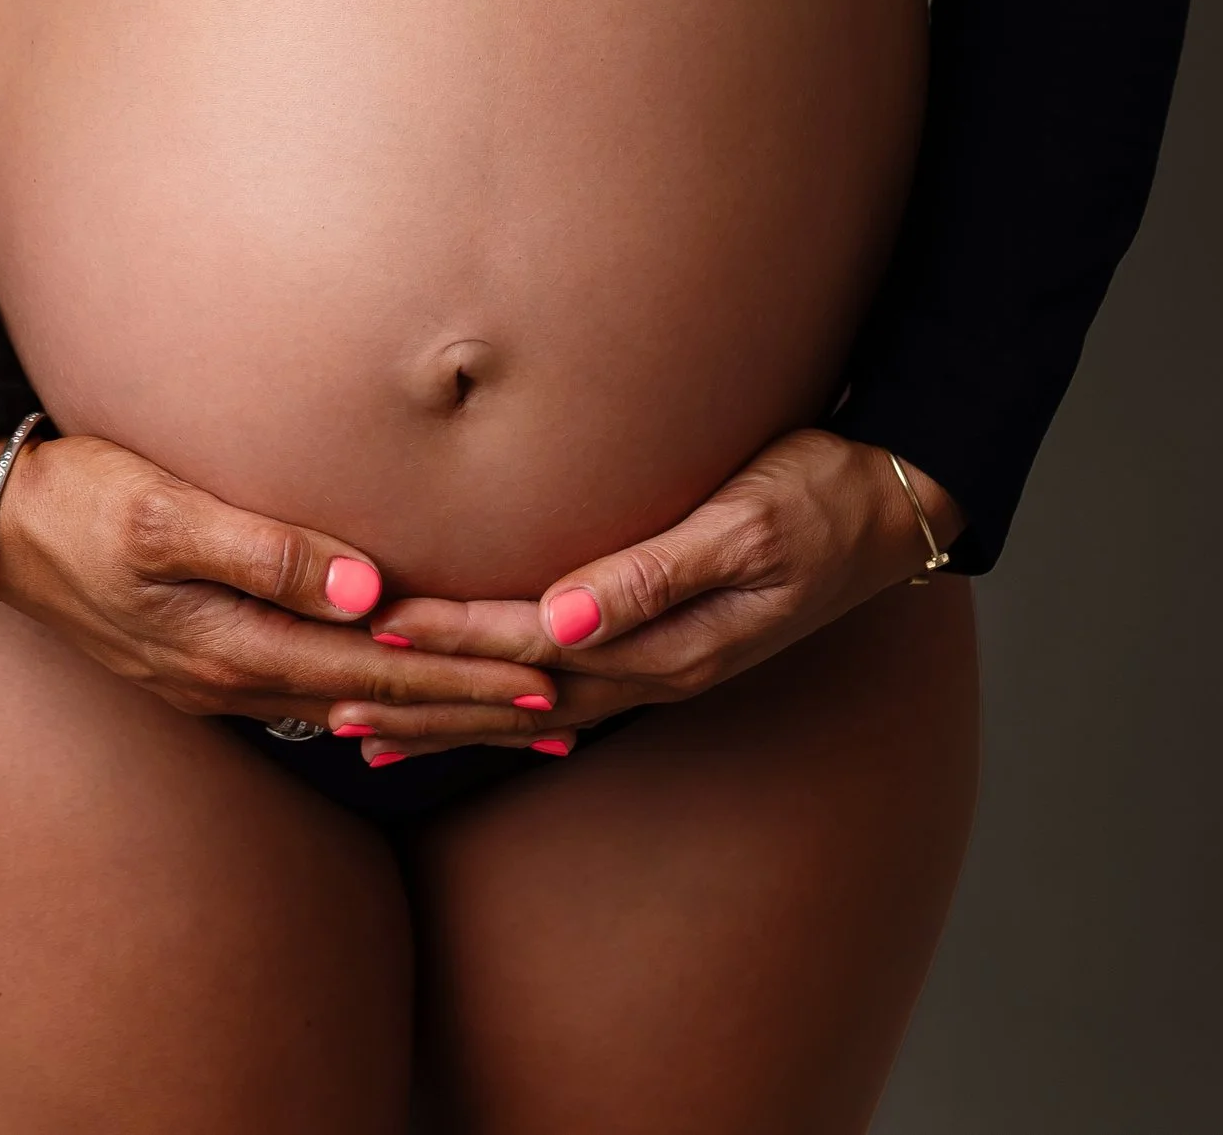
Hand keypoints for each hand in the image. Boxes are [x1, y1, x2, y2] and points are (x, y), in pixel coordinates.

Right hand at [0, 432, 571, 751]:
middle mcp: (238, 677)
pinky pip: (315, 690)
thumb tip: (370, 589)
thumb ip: (267, 551)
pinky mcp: (206, 657)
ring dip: (436, 714)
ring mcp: (220, 676)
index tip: (550, 678)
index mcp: (237, 645)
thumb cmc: (78, 500)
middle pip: (382, 701)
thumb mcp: (165, 516)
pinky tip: (398, 706)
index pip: (383, 669)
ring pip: (354, 704)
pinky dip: (376, 701)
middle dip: (474, 709)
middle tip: (565, 717)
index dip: (468, 675)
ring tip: (508, 721)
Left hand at [327, 431, 964, 754]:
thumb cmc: (821, 494)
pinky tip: (468, 707)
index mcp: (667, 642)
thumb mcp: (746, 524)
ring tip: (367, 727)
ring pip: (531, 701)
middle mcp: (655, 667)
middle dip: (424, 701)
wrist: (893, 500)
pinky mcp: (665, 642)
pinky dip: (503, 697)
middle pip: (516, 696)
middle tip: (329, 706)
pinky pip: (563, 684)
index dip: (450, 643)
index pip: (530, 649)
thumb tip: (561, 622)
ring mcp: (661, 663)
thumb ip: (652, 574)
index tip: (374, 635)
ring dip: (450, 713)